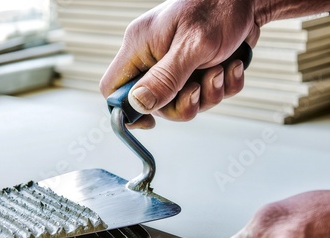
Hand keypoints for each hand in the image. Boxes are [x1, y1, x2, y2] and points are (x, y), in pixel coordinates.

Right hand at [99, 0, 260, 127]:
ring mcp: (174, 64)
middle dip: (182, 104)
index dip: (125, 110)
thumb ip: (165, 78)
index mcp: (139, 47)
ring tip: (222, 69)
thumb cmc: (220, 7)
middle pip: (152, 104)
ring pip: (181, 102)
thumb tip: (138, 105)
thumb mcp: (193, 46)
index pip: (112, 88)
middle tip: (200, 88)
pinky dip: (223, 85)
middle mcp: (152, 58)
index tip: (151, 120)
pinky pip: (204, 94)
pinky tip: (232, 65)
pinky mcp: (195, 69)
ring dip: (208, 94)